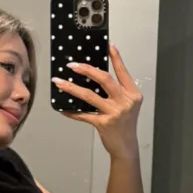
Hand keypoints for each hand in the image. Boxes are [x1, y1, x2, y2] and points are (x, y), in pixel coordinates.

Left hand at [53, 43, 141, 159]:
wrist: (127, 146)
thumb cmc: (125, 124)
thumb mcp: (127, 104)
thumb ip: (117, 91)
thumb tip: (95, 76)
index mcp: (132, 94)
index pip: (122, 72)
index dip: (116, 58)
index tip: (109, 45)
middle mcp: (125, 102)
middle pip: (104, 79)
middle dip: (87, 70)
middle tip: (72, 65)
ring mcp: (114, 113)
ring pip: (89, 95)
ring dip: (72, 88)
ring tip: (59, 82)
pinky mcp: (103, 124)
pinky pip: (83, 114)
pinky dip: (71, 111)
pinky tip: (62, 108)